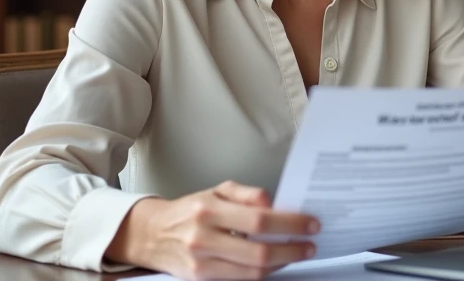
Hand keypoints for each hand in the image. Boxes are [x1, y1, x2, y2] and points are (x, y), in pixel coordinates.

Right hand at [106, 180, 318, 279]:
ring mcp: (202, 262)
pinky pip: (240, 279)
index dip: (290, 224)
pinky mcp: (200, 279)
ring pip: (252, 271)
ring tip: (296, 253)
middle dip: (292, 249)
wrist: (153, 234)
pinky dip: (262, 273)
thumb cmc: (191, 210)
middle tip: (310, 244)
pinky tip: (275, 263)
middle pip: (259, 252)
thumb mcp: (217, 191)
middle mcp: (203, 237)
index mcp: (209, 209)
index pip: (259, 220)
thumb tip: (274, 203)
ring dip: (281, 264)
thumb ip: (248, 195)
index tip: (310, 224)